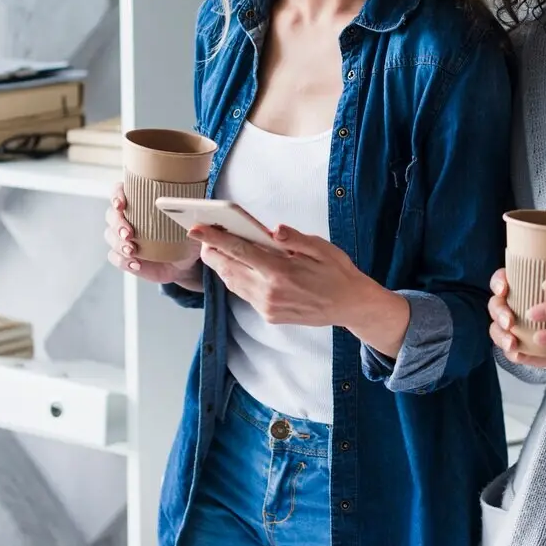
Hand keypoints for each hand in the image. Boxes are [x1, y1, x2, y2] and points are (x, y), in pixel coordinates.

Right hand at [103, 183, 200, 289]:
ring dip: (119, 243)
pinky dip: (123, 261)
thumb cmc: (185, 237)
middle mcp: (128, 219)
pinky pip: (116, 257)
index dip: (116, 196)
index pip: (119, 192)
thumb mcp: (190, 223)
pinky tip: (136, 264)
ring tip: (132, 250)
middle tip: (129, 233)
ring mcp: (124, 239)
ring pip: (110, 236)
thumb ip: (189, 215)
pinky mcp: (125, 257)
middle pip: (111, 215)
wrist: (184, 263)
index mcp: (140, 203)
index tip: (121, 204)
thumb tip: (190, 213)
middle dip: (118, 223)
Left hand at [192, 223, 386, 330]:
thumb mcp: (321, 248)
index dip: (215, 239)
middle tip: (203, 238)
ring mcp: (268, 307)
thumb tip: (273, 230)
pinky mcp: (270, 315)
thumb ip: (294, 238)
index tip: (196, 230)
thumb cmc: (336, 272)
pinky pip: (246, 294)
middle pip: (229, 269)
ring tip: (218, 250)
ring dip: (223, 266)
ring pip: (233, 284)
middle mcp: (269, 292)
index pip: (239, 251)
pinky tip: (239, 268)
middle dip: (213, 252)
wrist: (349, 305)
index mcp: (281, 272)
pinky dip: (238, 279)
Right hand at [488, 269, 545, 368]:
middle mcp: (510, 306)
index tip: (504, 289)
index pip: (500, 280)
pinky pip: (509, 352)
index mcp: (518, 288)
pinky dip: (513, 353)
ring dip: (501, 336)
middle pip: (495, 305)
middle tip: (508, 322)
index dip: (498, 283)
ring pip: (496, 329)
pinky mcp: (518, 349)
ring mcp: (511, 329)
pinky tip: (519, 354)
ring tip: (512, 343)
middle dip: (499, 313)